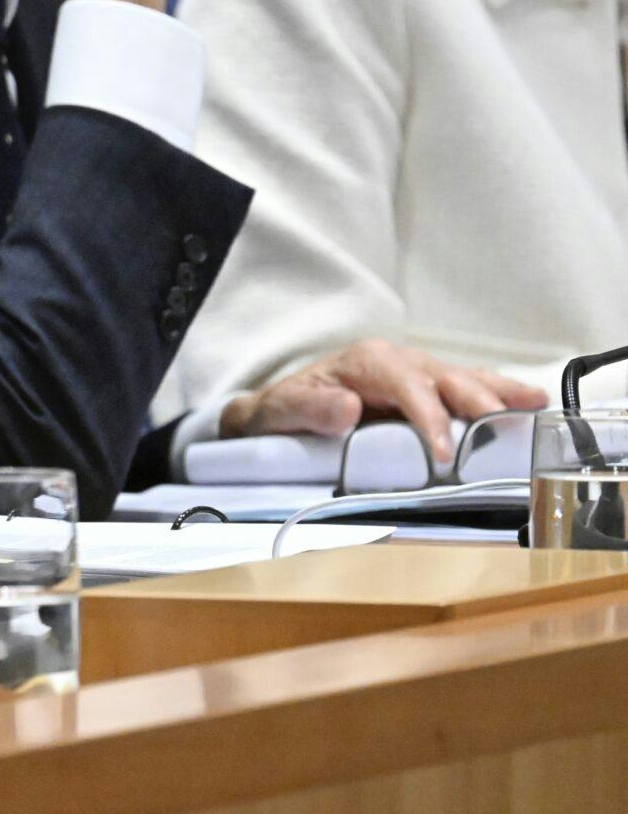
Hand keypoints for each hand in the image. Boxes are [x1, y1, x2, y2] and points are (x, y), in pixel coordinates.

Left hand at [220, 339, 547, 465]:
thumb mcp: (283, 410)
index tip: (443, 452)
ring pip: (463, 378)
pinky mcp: (427, 387)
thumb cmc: (285, 409)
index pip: (407, 386)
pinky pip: (466, 386)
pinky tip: (529, 400)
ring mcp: (416, 372)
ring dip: (499, 392)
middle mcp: (397, 361)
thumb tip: (347, 407)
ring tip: (534, 403)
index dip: (429, 418)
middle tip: (502, 428)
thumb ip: (310, 410)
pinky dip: (498, 393)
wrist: (278, 409)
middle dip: (475, 401)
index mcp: (366, 362)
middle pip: (444, 378)